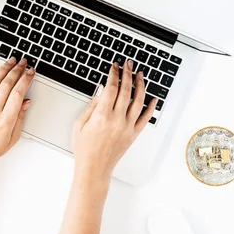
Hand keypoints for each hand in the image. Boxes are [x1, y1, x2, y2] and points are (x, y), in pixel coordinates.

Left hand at [0, 57, 34, 170]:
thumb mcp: (13, 138)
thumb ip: (20, 118)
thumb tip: (25, 102)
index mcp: (5, 119)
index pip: (17, 93)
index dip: (25, 80)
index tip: (31, 72)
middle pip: (7, 84)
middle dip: (17, 70)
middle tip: (24, 62)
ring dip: (4, 68)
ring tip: (12, 60)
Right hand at [72, 61, 156, 184]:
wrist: (94, 169)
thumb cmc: (84, 149)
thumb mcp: (79, 124)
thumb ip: (91, 106)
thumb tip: (102, 91)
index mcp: (101, 116)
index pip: (111, 88)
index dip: (114, 75)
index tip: (114, 67)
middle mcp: (117, 120)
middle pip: (126, 91)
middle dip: (127, 74)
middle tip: (128, 65)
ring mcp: (127, 128)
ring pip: (138, 102)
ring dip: (140, 86)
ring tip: (140, 75)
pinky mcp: (133, 135)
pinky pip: (145, 119)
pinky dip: (151, 108)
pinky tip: (153, 99)